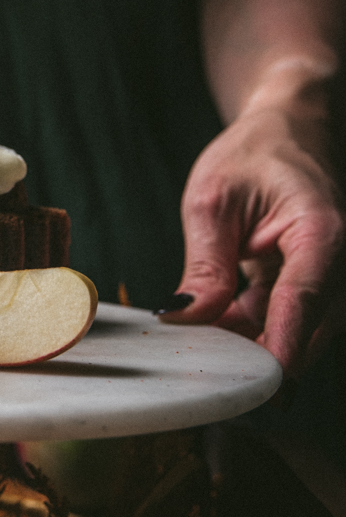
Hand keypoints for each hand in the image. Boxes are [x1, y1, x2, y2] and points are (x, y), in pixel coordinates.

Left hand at [162, 97, 344, 374]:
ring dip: (252, 345)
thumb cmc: (254, 152)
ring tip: (199, 348)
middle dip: (260, 356)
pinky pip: (285, 322)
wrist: (287, 132)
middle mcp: (338, 259)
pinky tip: (213, 331)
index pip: (304, 299)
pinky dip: (250, 331)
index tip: (263, 385)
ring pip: (297, 332)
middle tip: (205, 374)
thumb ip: (205, 265)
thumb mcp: (212, 201)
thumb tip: (185, 318)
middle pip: (308, 328)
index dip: (282, 345)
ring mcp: (329, 276)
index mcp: (322, 230)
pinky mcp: (313, 286)